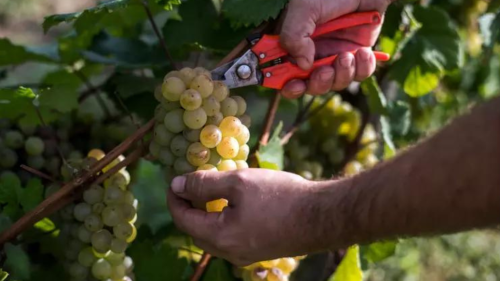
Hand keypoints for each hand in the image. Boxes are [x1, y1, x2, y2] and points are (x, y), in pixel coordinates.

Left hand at [167, 169, 322, 265]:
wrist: (322, 216)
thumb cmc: (280, 196)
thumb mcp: (239, 182)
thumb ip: (205, 184)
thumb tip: (177, 184)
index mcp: (220, 237)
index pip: (183, 219)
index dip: (175, 197)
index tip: (175, 179)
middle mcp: (229, 253)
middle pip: (195, 230)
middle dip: (188, 207)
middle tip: (191, 183)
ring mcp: (245, 255)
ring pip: (213, 235)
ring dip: (206, 214)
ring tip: (210, 189)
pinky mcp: (258, 251)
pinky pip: (230, 237)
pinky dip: (222, 220)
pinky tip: (233, 203)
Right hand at [279, 0, 390, 97]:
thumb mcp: (304, 9)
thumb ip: (294, 36)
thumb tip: (303, 65)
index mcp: (295, 45)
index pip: (286, 75)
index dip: (289, 85)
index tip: (295, 84)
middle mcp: (314, 55)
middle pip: (312, 86)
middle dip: (318, 83)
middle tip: (325, 71)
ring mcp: (336, 56)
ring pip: (336, 83)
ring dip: (341, 75)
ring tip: (347, 56)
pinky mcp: (358, 55)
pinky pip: (360, 75)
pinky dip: (362, 69)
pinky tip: (362, 52)